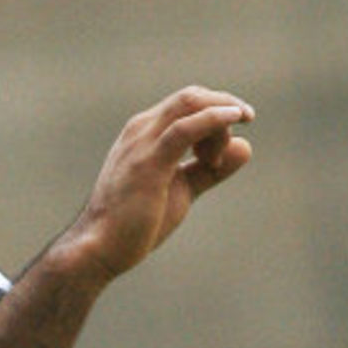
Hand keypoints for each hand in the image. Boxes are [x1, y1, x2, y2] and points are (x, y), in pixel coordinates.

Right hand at [68, 86, 253, 278]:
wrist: (99, 249)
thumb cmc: (135, 224)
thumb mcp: (182, 191)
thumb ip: (210, 170)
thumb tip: (246, 147)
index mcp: (145, 133)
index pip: (187, 104)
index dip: (217, 113)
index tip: (229, 146)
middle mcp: (142, 129)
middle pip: (192, 98)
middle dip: (225, 106)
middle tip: (248, 122)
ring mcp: (143, 142)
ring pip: (191, 105)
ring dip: (222, 117)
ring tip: (230, 145)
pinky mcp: (149, 162)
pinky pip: (186, 129)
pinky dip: (213, 120)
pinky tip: (234, 119)